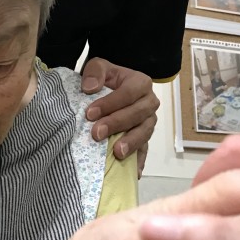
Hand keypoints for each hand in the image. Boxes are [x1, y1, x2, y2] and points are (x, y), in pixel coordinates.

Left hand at [81, 57, 159, 177]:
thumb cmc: (105, 79)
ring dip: (131, 143)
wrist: (109, 91)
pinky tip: (134, 173)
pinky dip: (140, 161)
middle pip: (137, 114)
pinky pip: (145, 151)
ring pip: (145, 132)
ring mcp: (148, 122)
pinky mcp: (145, 139)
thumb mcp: (98, 67)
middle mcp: (149, 103)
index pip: (128, 93)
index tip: (89, 114)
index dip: (110, 103)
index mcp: (140, 83)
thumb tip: (90, 88)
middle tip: (96, 133)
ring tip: (117, 152)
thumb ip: (95, 72)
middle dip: (117, 123)